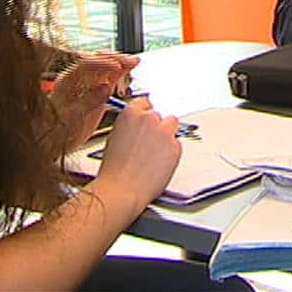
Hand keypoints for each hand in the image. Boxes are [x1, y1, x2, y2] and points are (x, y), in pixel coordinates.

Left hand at [49, 51, 138, 147]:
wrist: (53, 140)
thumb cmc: (58, 131)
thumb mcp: (72, 119)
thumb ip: (89, 101)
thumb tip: (105, 87)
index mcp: (66, 83)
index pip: (85, 65)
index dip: (102, 63)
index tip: (117, 65)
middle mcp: (76, 79)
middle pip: (96, 61)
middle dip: (114, 59)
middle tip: (130, 61)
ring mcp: (86, 83)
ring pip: (104, 66)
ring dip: (119, 62)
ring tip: (133, 61)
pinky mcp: (95, 89)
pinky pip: (109, 75)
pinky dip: (120, 70)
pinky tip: (130, 67)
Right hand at [95, 96, 180, 210]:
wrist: (122, 189)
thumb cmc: (114, 170)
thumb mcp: (114, 138)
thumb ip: (129, 126)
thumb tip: (136, 127)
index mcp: (131, 114)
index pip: (145, 102)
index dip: (145, 112)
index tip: (146, 119)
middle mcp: (150, 119)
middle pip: (159, 115)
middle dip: (156, 126)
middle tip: (148, 143)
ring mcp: (165, 132)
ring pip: (172, 125)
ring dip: (166, 135)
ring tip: (155, 153)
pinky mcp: (176, 146)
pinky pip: (177, 144)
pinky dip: (172, 151)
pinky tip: (159, 162)